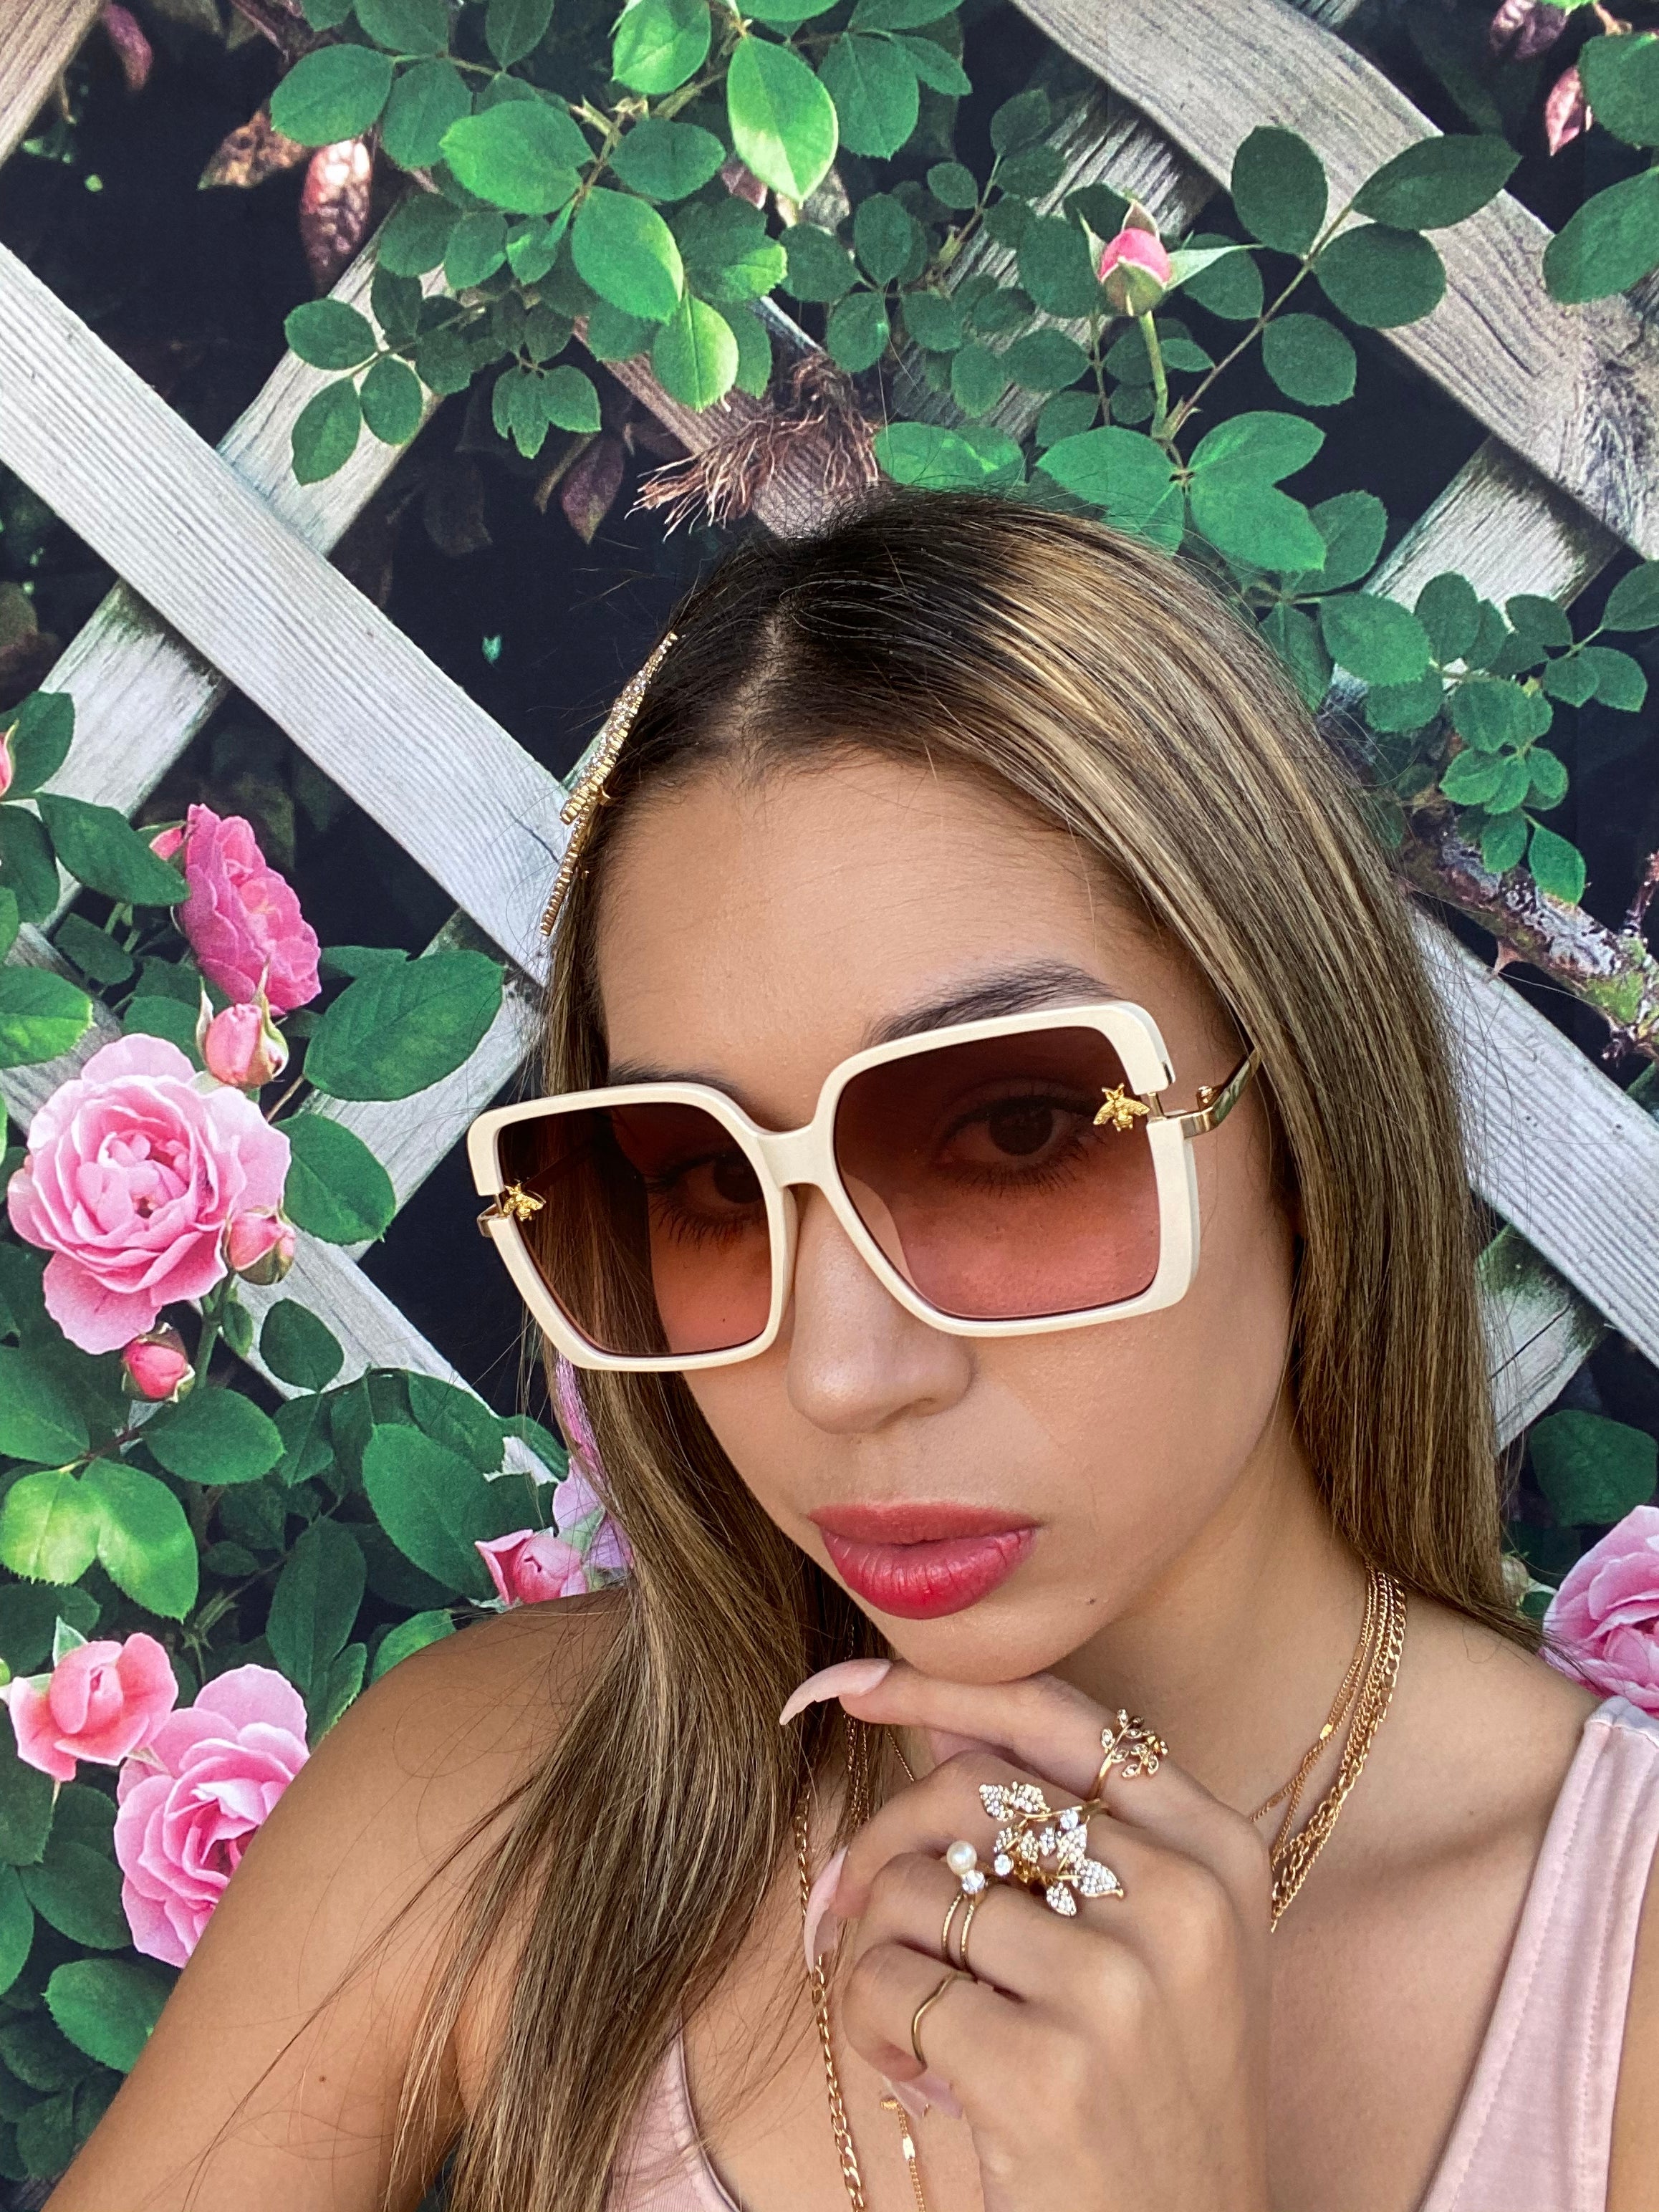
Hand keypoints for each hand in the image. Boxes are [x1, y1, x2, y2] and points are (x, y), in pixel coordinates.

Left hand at [800, 1663, 1271, 2211]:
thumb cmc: (1153, 2088)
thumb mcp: (1155, 1940)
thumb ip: (1069, 1824)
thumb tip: (936, 1714)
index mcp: (1217, 1850)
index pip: (1056, 1716)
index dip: (940, 1687)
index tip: (850, 1686)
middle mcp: (1183, 1902)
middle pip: (967, 1790)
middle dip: (881, 1839)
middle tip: (843, 1900)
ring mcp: (1119, 1989)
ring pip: (914, 1888)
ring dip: (874, 1948)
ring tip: (913, 2016)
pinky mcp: (1045, 2073)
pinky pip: (888, 1983)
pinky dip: (870, 2021)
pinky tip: (920, 2072)